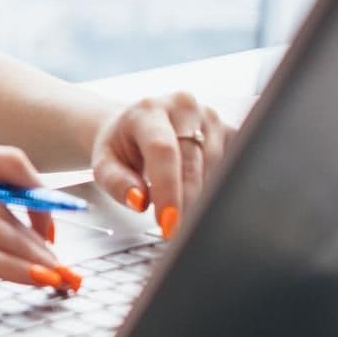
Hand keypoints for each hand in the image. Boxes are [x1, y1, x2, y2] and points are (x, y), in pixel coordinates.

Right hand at [0, 141, 75, 297]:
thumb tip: (1, 231)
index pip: (7, 164)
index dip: (42, 200)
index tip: (57, 234)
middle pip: (7, 202)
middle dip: (46, 239)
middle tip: (71, 269)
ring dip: (36, 259)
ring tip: (62, 282)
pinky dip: (10, 270)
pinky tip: (32, 282)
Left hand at [90, 92, 229, 237]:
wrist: (136, 124)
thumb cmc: (121, 146)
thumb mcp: (103, 164)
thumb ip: (115, 183)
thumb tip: (138, 200)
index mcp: (148, 110)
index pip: (162, 150)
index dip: (167, 189)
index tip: (168, 222)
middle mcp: (183, 108)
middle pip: (193, 163)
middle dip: (186, 203)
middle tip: (176, 229)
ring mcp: (210, 117)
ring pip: (217, 168)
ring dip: (202, 196)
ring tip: (181, 206)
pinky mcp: (230, 130)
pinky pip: (234, 167)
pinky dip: (219, 188)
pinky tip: (202, 195)